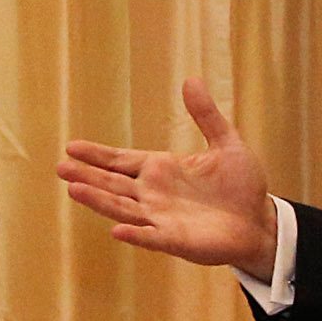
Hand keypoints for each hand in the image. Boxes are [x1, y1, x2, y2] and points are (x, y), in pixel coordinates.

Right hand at [60, 80, 279, 276]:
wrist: (261, 222)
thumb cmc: (241, 186)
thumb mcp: (226, 143)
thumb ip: (206, 115)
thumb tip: (191, 80)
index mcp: (160, 169)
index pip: (120, 160)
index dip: (96, 154)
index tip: (71, 147)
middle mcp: (153, 194)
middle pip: (112, 183)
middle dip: (87, 175)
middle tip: (60, 167)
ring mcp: (161, 218)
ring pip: (123, 208)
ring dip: (99, 200)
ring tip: (74, 189)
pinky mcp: (176, 240)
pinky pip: (151, 237)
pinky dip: (135, 234)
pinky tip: (117, 231)